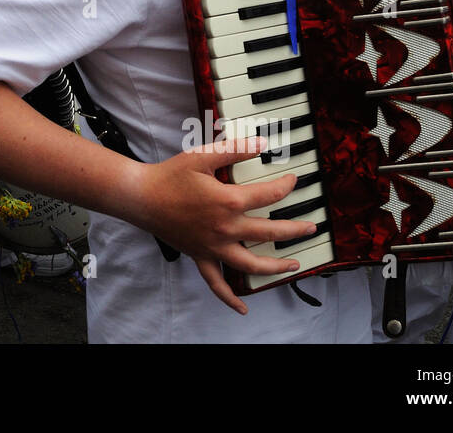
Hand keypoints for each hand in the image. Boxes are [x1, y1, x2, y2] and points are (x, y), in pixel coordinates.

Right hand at [136, 138, 316, 313]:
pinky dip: (230, 299)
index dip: (286, 186)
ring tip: (294, 264)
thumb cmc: (170, 176)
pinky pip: (216, 283)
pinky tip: (243, 308)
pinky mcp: (200, 256)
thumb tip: (262, 143)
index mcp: (228, 202)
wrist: (142, 197)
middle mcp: (225, 229)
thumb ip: (234, 149)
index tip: (293, 181)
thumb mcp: (202, 156)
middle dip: (295, 230)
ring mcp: (213, 247)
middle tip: (311, 227)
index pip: (268, 196)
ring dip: (276, 266)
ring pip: (251, 265)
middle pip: (270, 233)